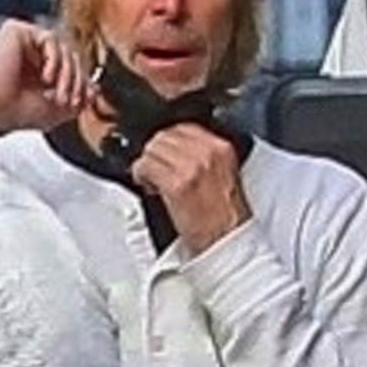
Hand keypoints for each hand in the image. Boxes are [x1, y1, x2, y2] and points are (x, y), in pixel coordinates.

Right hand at [0, 18, 88, 134]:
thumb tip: (96, 91)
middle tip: (70, 101)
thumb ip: (76, 99)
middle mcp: (31, 56)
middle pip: (70, 57)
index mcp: (37, 72)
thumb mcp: (55, 110)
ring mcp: (24, 42)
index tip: (84, 101)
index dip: (81, 84)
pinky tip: (45, 78)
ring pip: (63, 48)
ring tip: (57, 95)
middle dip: (75, 82)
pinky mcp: (16, 31)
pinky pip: (50, 38)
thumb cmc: (13, 112)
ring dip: (67, 75)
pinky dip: (54, 60)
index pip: (70, 69)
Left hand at [129, 123, 250, 254]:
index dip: (168, 140)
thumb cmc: (224, 215)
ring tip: (153, 179)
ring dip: (147, 164)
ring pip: (152, 149)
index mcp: (220, 148)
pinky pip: (145, 166)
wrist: (226, 240)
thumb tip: (175, 148)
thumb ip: (202, 155)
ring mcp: (190, 167)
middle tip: (156, 170)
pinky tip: (150, 186)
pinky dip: (141, 175)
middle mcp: (206, 153)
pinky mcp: (175, 184)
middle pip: (165, 135)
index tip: (164, 153)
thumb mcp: (223, 174)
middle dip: (155, 152)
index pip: (183, 126)